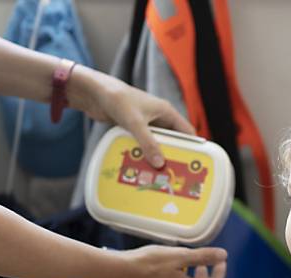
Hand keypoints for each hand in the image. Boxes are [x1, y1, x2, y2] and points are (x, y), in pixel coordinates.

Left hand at [72, 69, 194, 168]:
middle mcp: (158, 117)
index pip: (186, 131)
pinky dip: (144, 153)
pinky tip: (142, 164)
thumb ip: (148, 143)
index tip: (196, 162)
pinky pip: (143, 143)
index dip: (193, 146)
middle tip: (175, 172)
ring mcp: (146, 123)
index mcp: (166, 112)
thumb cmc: (118, 99)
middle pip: (173, 140)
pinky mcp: (134, 128)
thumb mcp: (135, 122)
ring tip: (158, 172)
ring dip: (156, 155)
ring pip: (157, 143)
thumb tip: (160, 163)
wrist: (94, 93)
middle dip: (174, 154)